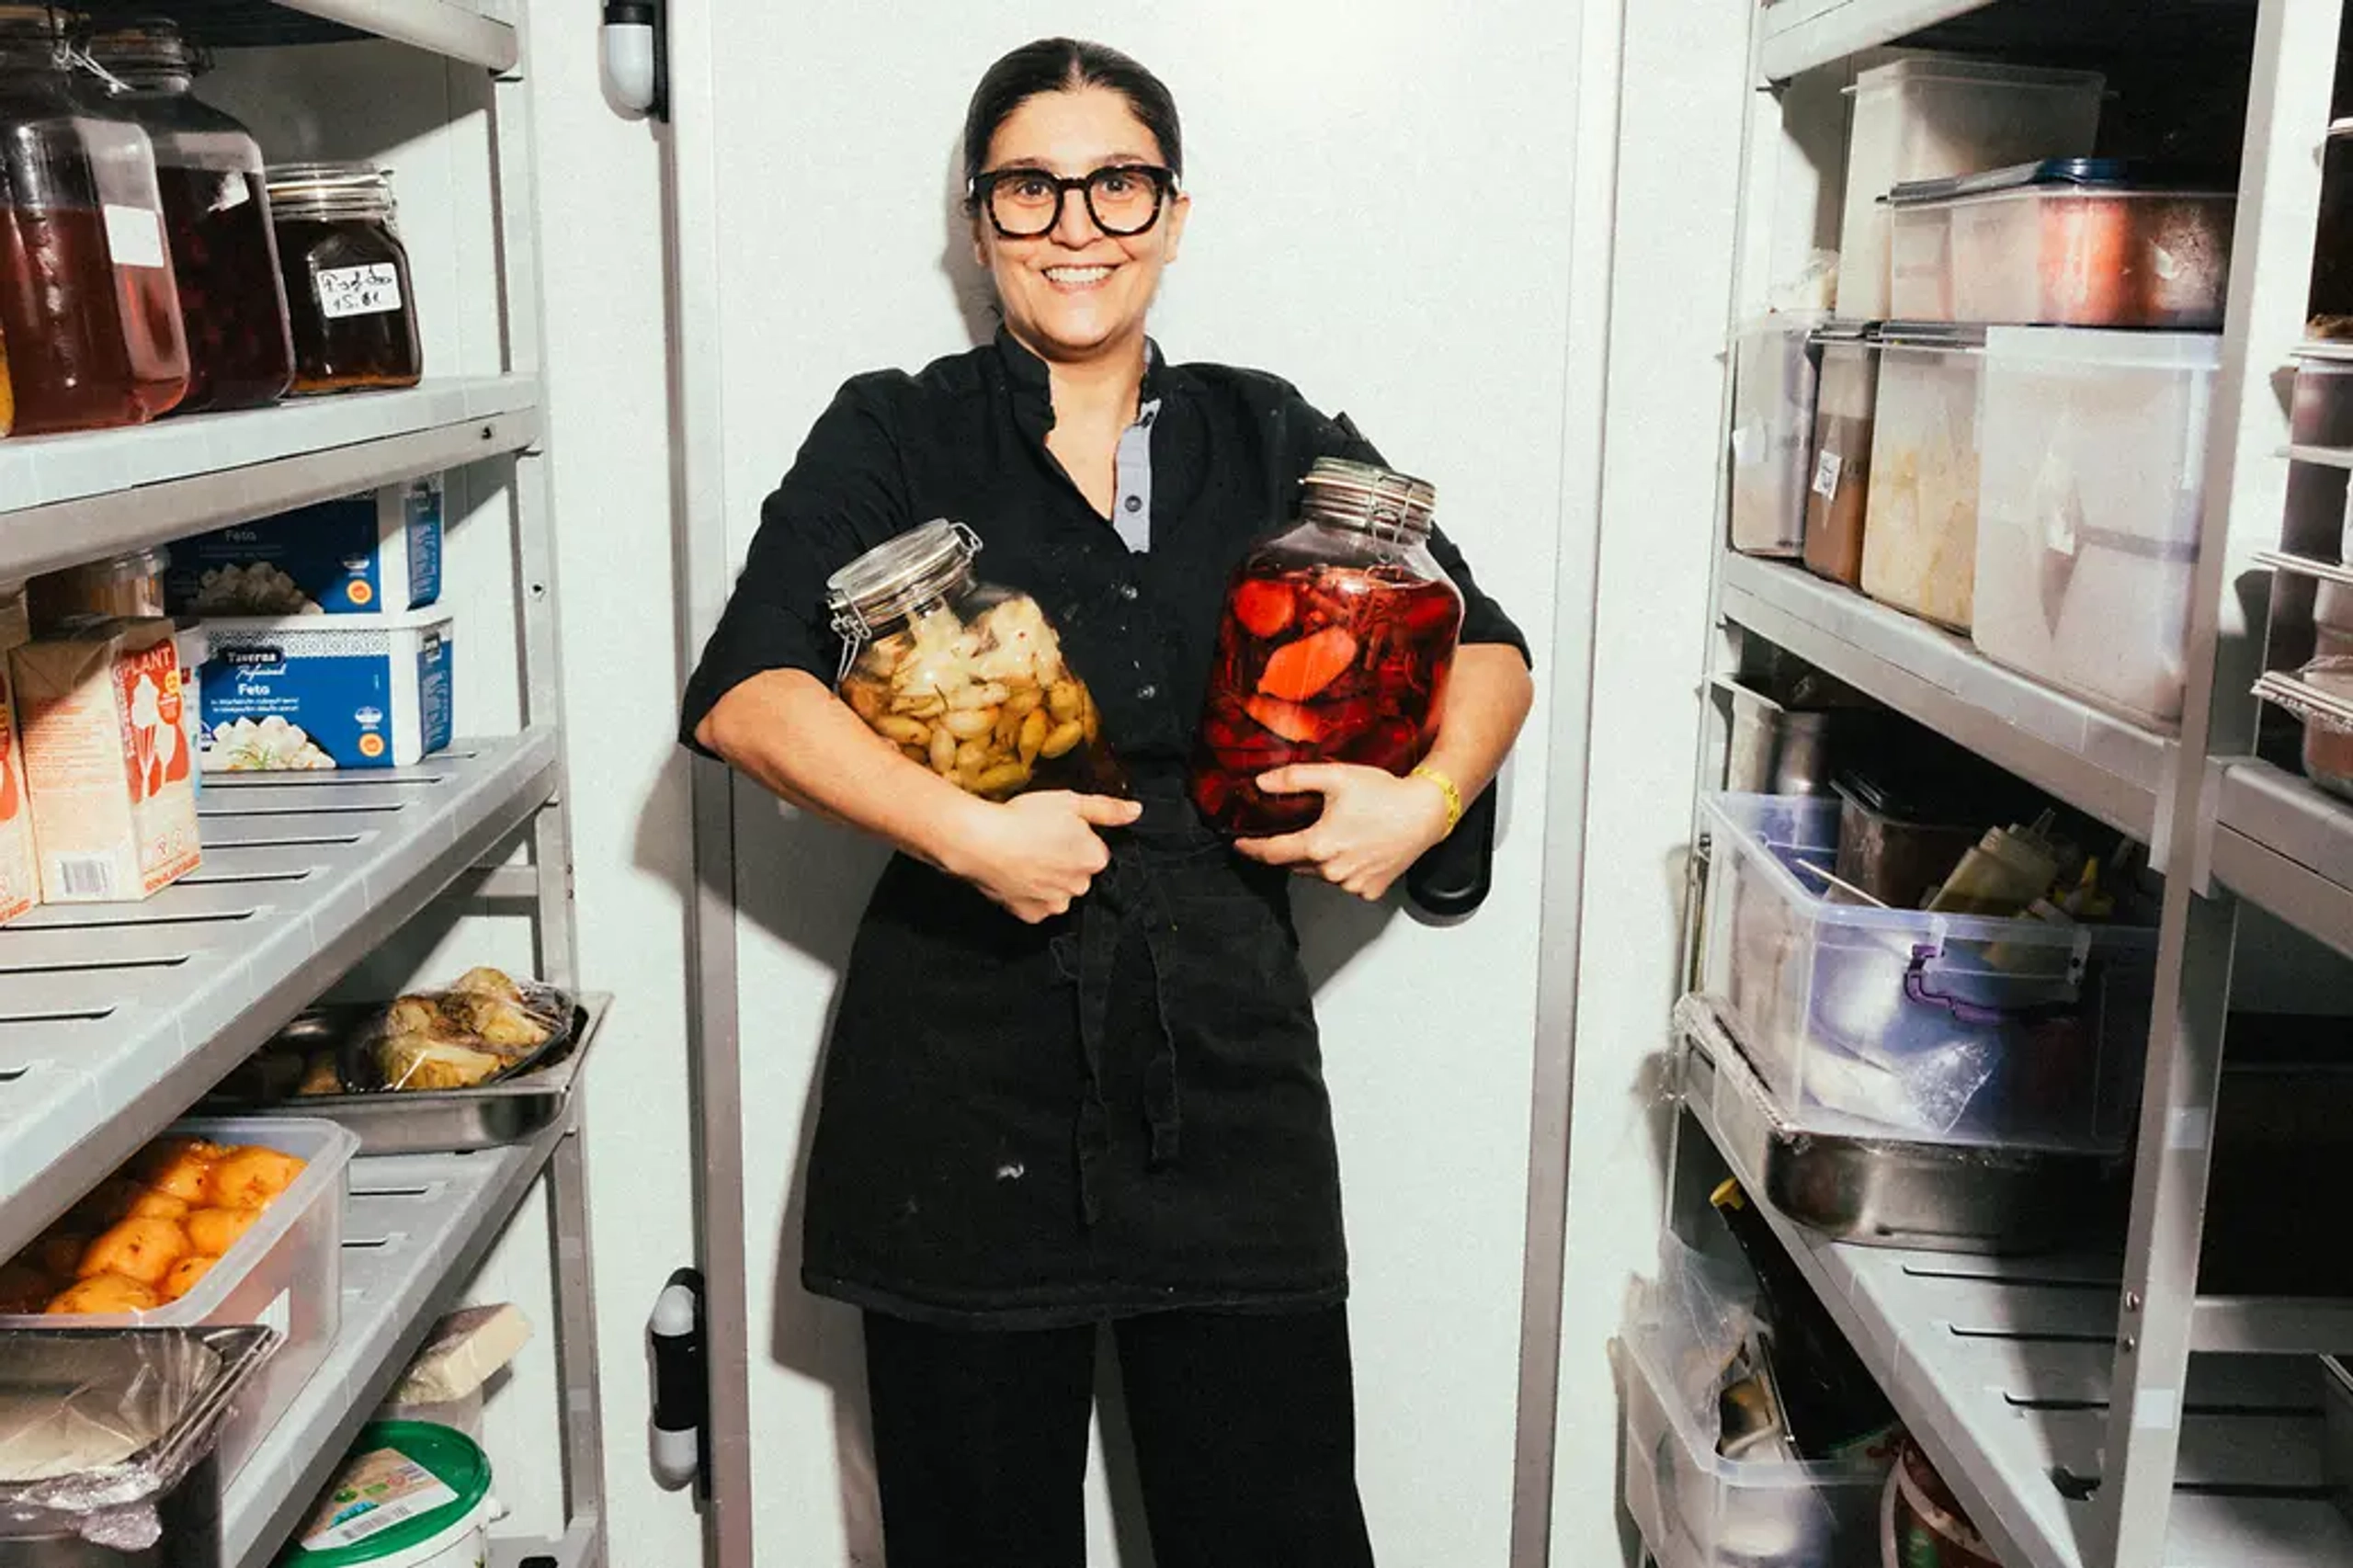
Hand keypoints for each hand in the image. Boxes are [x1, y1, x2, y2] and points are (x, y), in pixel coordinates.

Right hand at [939, 791, 1141, 923]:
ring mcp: (1055, 904)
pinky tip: (1016, 875)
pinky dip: (1028, 894)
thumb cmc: (1023, 818)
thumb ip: (1107, 808)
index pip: (1094, 851)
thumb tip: (1136, 811)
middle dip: (1064, 861)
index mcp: (1094, 858)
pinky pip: (1036, 906)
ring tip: (1024, 858)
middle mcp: (1080, 886)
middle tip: (1038, 842)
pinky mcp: (1031, 915)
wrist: (979, 841)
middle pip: (1078, 873)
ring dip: (1048, 879)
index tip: (1055, 830)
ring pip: (1058, 891)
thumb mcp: (1070, 802)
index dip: (1075, 839)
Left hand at [1234, 764, 1452, 901]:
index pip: (1272, 852)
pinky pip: (1343, 883)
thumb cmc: (1385, 795)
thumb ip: (1294, 779)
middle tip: (1293, 832)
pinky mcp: (1368, 890)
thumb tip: (1263, 783)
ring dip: (1316, 860)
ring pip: (1319, 875)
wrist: (1425, 813)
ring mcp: (1351, 884)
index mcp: (1319, 845)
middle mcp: (1332, 871)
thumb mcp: (1335, 777)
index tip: (1240, 845)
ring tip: (1333, 835)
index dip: (1252, 848)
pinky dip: (1342, 869)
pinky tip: (1354, 849)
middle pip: (1294, 864)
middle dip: (1287, 850)